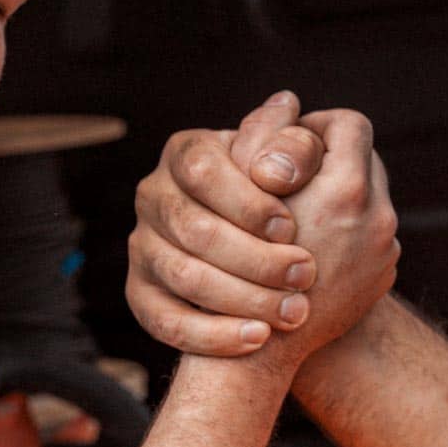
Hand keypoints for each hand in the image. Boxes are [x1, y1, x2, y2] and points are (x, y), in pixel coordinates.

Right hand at [129, 92, 330, 357]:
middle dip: (255, 257)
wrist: (264, 262)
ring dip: (244, 298)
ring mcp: (141, 246)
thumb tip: (288, 108)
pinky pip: (165, 321)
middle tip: (306, 274)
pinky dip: (214, 334)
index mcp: (186, 153)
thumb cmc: (283, 199)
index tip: (292, 227)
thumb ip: (292, 142)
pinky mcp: (141, 294)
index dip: (248, 201)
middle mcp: (154, 195)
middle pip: (194, 228)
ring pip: (183, 277)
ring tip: (294, 312)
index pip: (202, 170)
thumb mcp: (292, 164)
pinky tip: (258, 338)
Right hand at [240, 108, 397, 375]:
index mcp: (345, 190)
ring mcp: (384, 251)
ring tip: (300, 210)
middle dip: (328, 162)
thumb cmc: (235, 266)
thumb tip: (288, 101)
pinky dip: (341, 235)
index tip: (289, 143)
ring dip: (335, 198)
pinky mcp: (381, 278)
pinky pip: (368, 238)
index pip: (349, 125)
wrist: (262, 351)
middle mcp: (376, 219)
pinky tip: (308, 245)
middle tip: (293, 174)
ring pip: (369, 200)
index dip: (315, 127)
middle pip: (363, 161)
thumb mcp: (242, 190)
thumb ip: (264, 142)